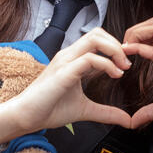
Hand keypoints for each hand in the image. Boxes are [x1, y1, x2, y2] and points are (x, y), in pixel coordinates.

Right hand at [0, 28, 132, 145]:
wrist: (25, 117)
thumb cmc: (49, 109)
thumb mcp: (85, 110)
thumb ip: (106, 112)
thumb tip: (127, 120)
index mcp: (73, 59)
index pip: (97, 39)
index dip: (115, 47)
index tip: (126, 64)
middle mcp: (69, 55)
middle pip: (98, 33)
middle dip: (118, 44)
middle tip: (127, 63)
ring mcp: (65, 61)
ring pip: (95, 39)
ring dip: (115, 50)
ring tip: (123, 67)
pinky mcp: (63, 72)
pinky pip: (89, 59)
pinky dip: (106, 64)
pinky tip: (115, 75)